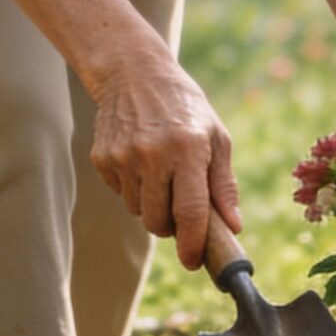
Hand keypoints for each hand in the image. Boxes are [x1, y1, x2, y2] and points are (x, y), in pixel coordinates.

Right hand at [86, 49, 243, 269]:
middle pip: (159, 221)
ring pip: (138, 210)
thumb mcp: (216, 136)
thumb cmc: (184, 108)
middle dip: (171, 228)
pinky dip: (133, 189)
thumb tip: (233, 226)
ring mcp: (123, 156)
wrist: (133, 73)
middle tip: (180, 214)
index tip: (195, 262)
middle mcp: (153, 154)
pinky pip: (120, 193)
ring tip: (160, 176)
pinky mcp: (102, 157)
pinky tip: (140, 162)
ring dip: (151, 206)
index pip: (190, 212)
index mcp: (188, 149)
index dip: (193, 244)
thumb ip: (224, 184)